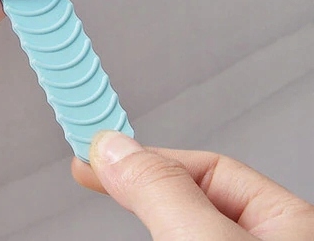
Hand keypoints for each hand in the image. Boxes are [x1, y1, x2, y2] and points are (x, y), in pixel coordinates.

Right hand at [72, 131, 313, 239]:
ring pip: (181, 230)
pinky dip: (153, 232)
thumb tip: (113, 147)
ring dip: (145, 220)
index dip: (148, 157)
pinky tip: (139, 228)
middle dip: (140, 188)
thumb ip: (162, 192)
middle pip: (193, 201)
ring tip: (109, 195)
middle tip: (89, 175)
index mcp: (290, 227)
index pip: (210, 168)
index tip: (96, 152)